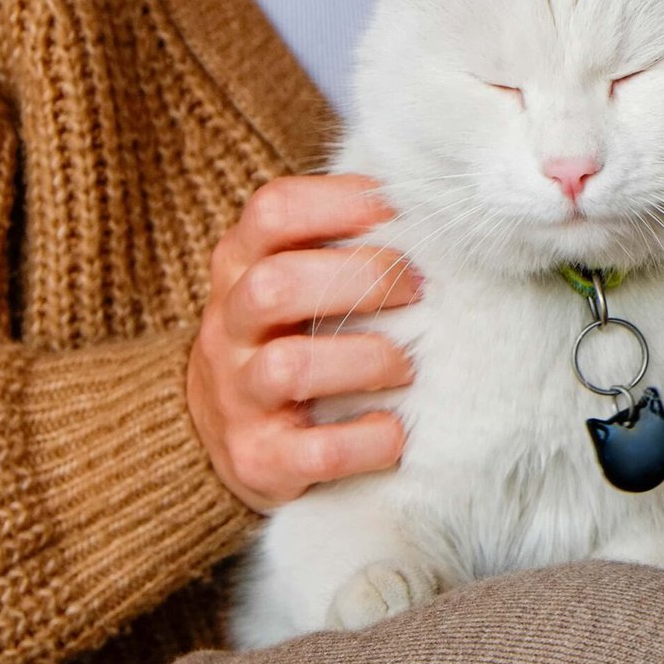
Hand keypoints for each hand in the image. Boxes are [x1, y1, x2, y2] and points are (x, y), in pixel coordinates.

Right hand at [187, 174, 419, 511]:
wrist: (230, 434)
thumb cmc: (293, 334)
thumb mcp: (297, 278)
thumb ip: (344, 241)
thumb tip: (434, 205)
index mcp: (240, 265)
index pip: (273, 211)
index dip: (342, 203)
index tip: (398, 213)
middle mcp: (228, 327)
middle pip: (277, 285)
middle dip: (362, 280)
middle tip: (417, 289)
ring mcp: (236, 396)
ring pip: (289, 367)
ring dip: (367, 360)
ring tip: (405, 366)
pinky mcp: (258, 459)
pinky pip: (315, 452)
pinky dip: (366, 441)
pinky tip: (394, 432)